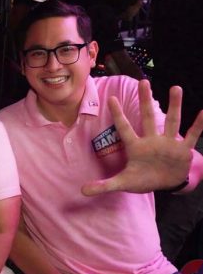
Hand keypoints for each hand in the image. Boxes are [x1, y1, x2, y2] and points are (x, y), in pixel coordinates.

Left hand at [82, 80, 202, 194]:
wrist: (164, 184)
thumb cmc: (142, 180)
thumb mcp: (122, 183)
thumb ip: (104, 185)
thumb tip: (82, 191)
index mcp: (136, 147)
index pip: (124, 128)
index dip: (118, 114)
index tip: (110, 98)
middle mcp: (152, 141)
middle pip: (148, 117)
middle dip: (146, 101)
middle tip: (143, 82)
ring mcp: (168, 144)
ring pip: (172, 121)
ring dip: (174, 106)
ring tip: (175, 88)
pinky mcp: (183, 150)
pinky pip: (192, 136)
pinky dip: (198, 125)